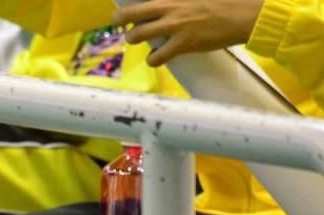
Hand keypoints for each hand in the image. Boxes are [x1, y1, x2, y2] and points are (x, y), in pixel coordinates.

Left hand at [113, 0, 263, 66]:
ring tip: (141, 41)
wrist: (244, 14)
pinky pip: (156, 57)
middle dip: (120, 21)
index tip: (124, 13)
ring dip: (134, 40)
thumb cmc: (223, 1)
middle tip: (124, 26)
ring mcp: (174, 25)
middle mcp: (169, 7)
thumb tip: (164, 8)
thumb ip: (177, 2)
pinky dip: (153, 59)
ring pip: (136, 36)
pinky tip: (158, 57)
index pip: (141, 0)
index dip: (129, 8)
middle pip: (129, 14)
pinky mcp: (183, 43)